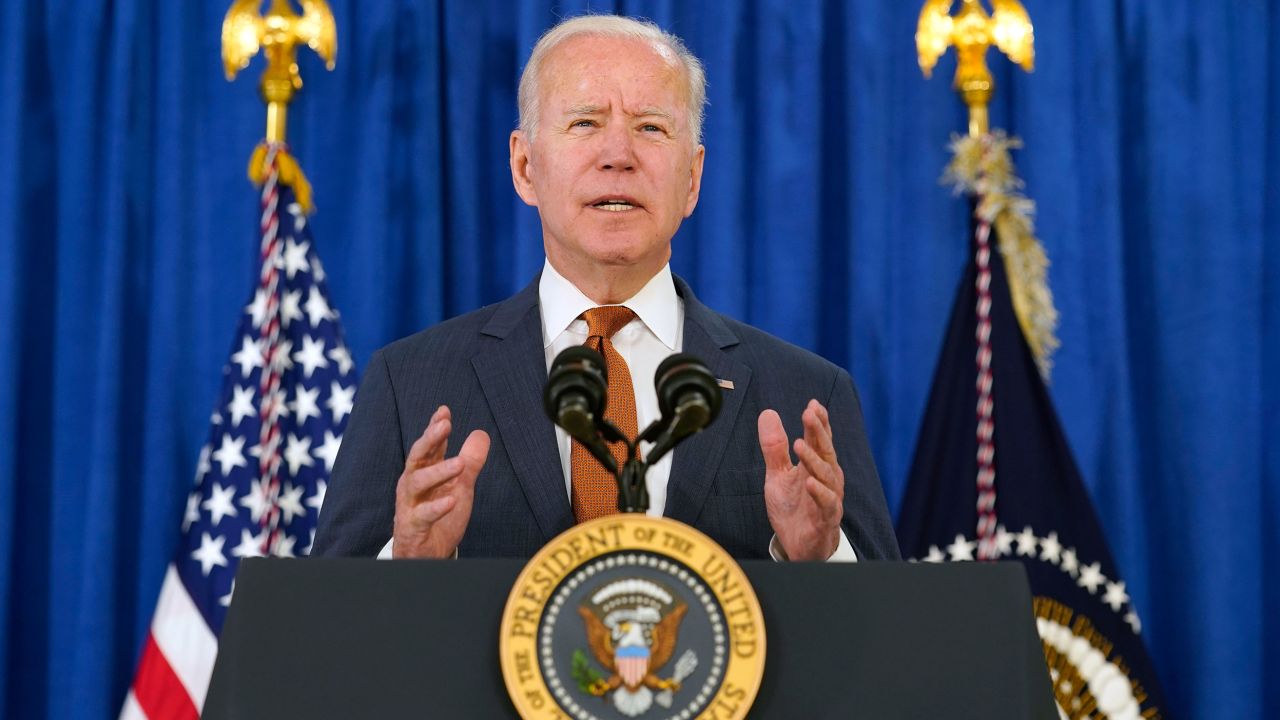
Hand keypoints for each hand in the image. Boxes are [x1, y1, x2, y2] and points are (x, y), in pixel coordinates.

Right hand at [392, 405, 489, 557]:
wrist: (426, 554)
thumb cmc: (439, 517)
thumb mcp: (460, 486)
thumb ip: (470, 462)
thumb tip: (480, 434)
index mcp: (424, 472)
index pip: (429, 446)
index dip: (435, 428)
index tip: (444, 411)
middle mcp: (413, 485)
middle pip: (418, 457)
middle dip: (430, 439)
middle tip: (444, 425)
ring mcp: (410, 505)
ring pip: (417, 483)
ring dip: (439, 472)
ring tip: (460, 464)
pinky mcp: (413, 526)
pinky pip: (422, 515)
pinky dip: (436, 507)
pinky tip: (451, 501)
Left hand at [759, 400, 842, 560]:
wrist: (798, 545)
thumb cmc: (793, 508)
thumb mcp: (777, 475)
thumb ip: (774, 447)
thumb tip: (767, 414)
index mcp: (816, 465)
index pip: (820, 439)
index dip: (818, 422)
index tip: (813, 404)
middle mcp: (827, 478)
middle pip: (826, 451)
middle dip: (819, 431)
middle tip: (809, 413)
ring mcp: (829, 498)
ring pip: (827, 475)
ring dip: (814, 459)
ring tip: (799, 444)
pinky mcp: (826, 518)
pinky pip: (827, 504)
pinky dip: (820, 493)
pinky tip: (810, 483)